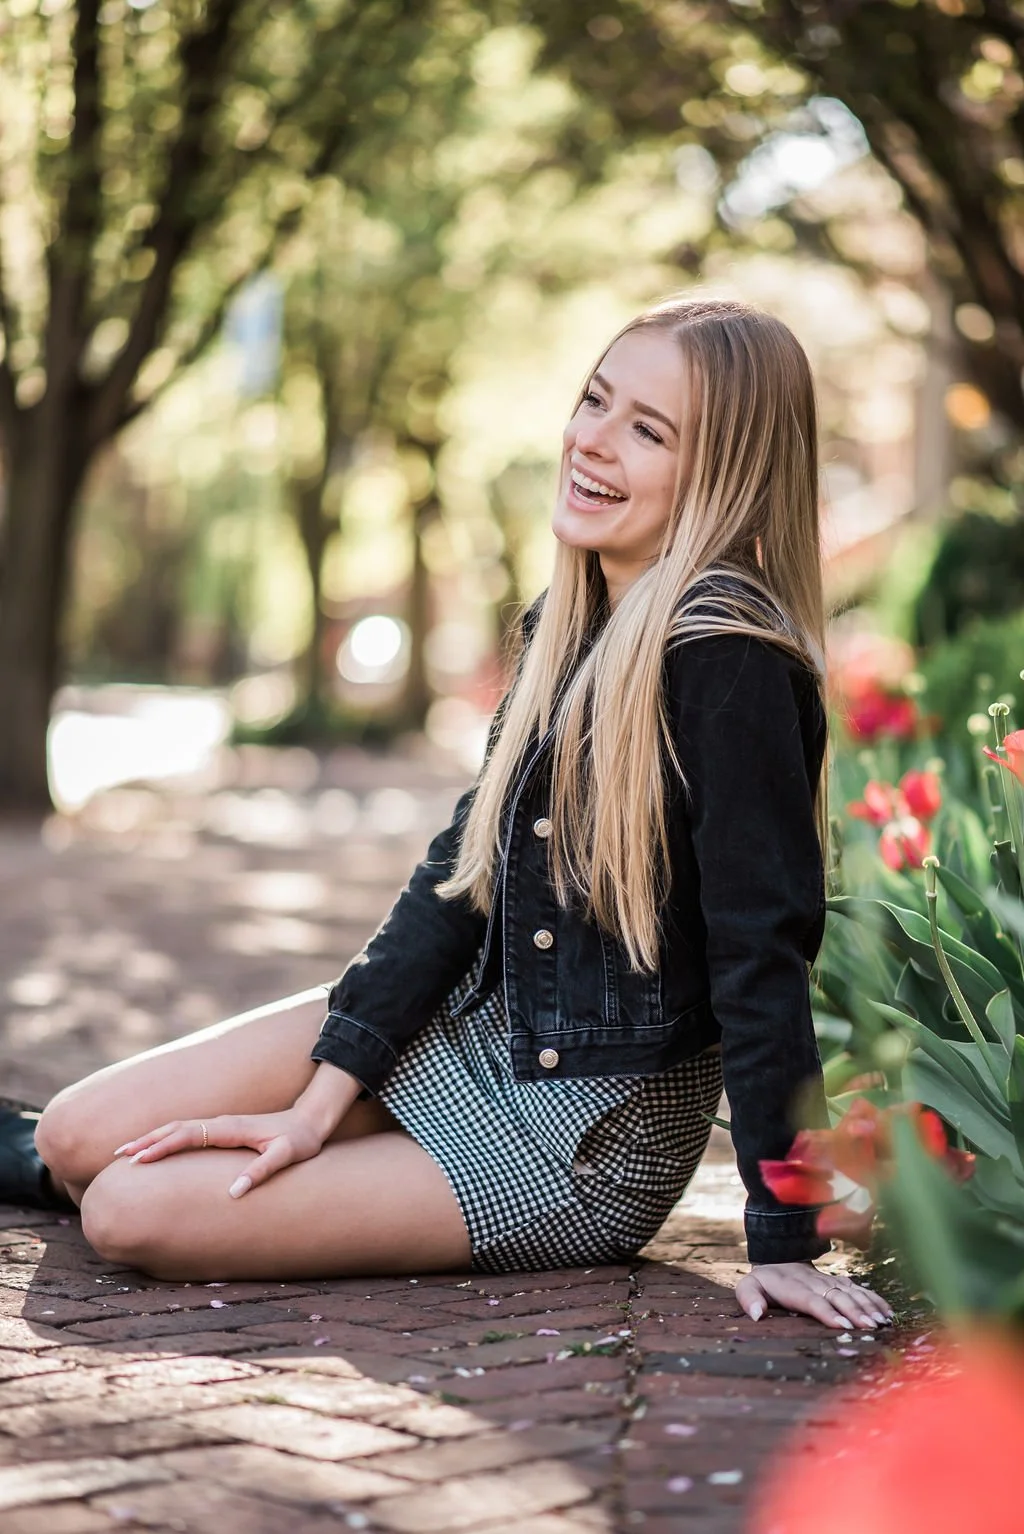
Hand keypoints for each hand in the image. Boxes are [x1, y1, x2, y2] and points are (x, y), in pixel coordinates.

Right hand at [113, 1109, 327, 1198]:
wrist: (310, 1120)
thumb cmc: (299, 1140)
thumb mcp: (286, 1156)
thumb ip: (261, 1171)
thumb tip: (234, 1192)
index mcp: (230, 1128)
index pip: (188, 1135)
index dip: (163, 1147)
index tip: (139, 1160)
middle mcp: (221, 1123)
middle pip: (175, 1128)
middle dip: (147, 1141)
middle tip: (119, 1156)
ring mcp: (220, 1125)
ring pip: (178, 1128)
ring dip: (152, 1138)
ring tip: (126, 1153)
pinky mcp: (222, 1130)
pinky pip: (187, 1133)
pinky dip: (166, 1139)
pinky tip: (155, 1149)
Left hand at [735, 1262, 894, 1329]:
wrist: (779, 1259)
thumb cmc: (764, 1281)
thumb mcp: (748, 1287)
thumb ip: (749, 1299)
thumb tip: (757, 1315)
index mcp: (793, 1286)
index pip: (812, 1299)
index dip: (827, 1311)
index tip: (842, 1325)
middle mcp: (814, 1282)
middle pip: (837, 1296)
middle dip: (855, 1311)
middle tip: (870, 1328)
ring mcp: (829, 1281)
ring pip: (851, 1292)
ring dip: (868, 1306)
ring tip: (882, 1322)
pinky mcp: (839, 1282)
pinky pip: (859, 1289)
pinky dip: (874, 1299)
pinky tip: (887, 1312)